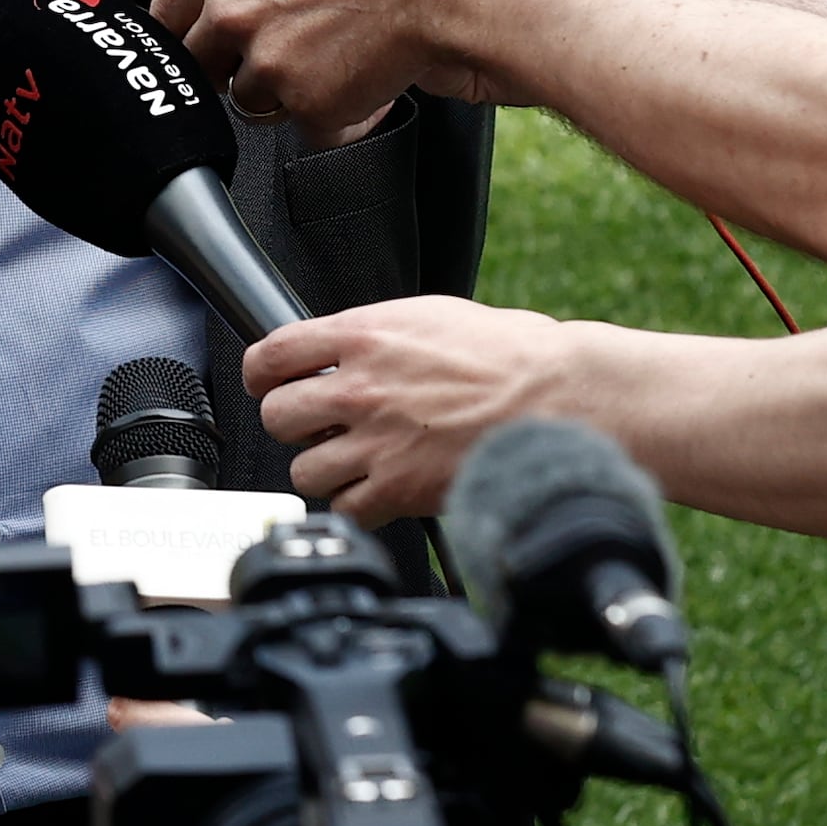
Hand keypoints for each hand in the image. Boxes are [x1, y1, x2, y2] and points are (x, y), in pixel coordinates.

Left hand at [156, 0, 556, 137]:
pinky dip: (335, 113)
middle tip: (286, 34)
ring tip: (330, 51)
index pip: (167, 8)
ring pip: (252, 97)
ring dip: (283, 85)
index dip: (194, 15)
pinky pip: (309, 126)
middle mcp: (236, 14)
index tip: (219, 17)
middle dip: (234, 54)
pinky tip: (361, 76)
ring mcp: (272, 67)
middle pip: (203, 59)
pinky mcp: (314, 108)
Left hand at [249, 297, 581, 523]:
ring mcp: (376, 443)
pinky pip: (344, 508)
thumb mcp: (432, 317)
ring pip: (304, 468)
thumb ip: (374, 335)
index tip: (269, 381)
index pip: (272, 354)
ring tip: (358, 459)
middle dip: (296, 422)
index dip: (263, 373)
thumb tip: (343, 348)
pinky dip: (357, 505)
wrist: (563, 400)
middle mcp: (360, 389)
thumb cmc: (514, 356)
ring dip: (325, 468)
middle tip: (324, 424)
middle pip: (277, 415)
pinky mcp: (398, 490)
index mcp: (364, 335)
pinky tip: (381, 489)